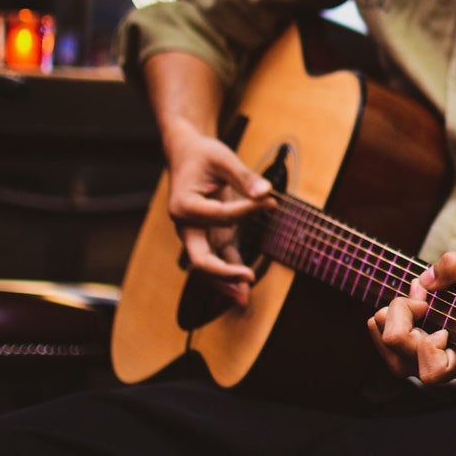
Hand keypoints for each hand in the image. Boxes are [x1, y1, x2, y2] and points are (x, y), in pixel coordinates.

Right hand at [166, 130, 275, 305]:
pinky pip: (220, 259)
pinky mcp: (210, 237)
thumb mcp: (223, 159)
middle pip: (199, 258)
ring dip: (226, 282)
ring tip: (246, 299)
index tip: (270, 202)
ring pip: (208, 266)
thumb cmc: (203, 156)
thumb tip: (266, 193)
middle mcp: (186, 226)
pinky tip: (246, 289)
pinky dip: (231, 273)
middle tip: (247, 277)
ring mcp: (197, 235)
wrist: (187, 156)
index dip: (246, 211)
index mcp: (184, 205)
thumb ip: (244, 177)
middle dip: (222, 273)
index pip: (219, 216)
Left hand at [366, 252, 455, 383]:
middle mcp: (437, 367)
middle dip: (402, 311)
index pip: (431, 372)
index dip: (429, 345)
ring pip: (385, 341)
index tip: (445, 328)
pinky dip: (384, 315)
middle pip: (397, 345)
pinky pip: (378, 334)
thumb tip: (423, 282)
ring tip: (413, 301)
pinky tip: (403, 304)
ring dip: (392, 313)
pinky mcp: (403, 349)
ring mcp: (417, 360)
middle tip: (422, 300)